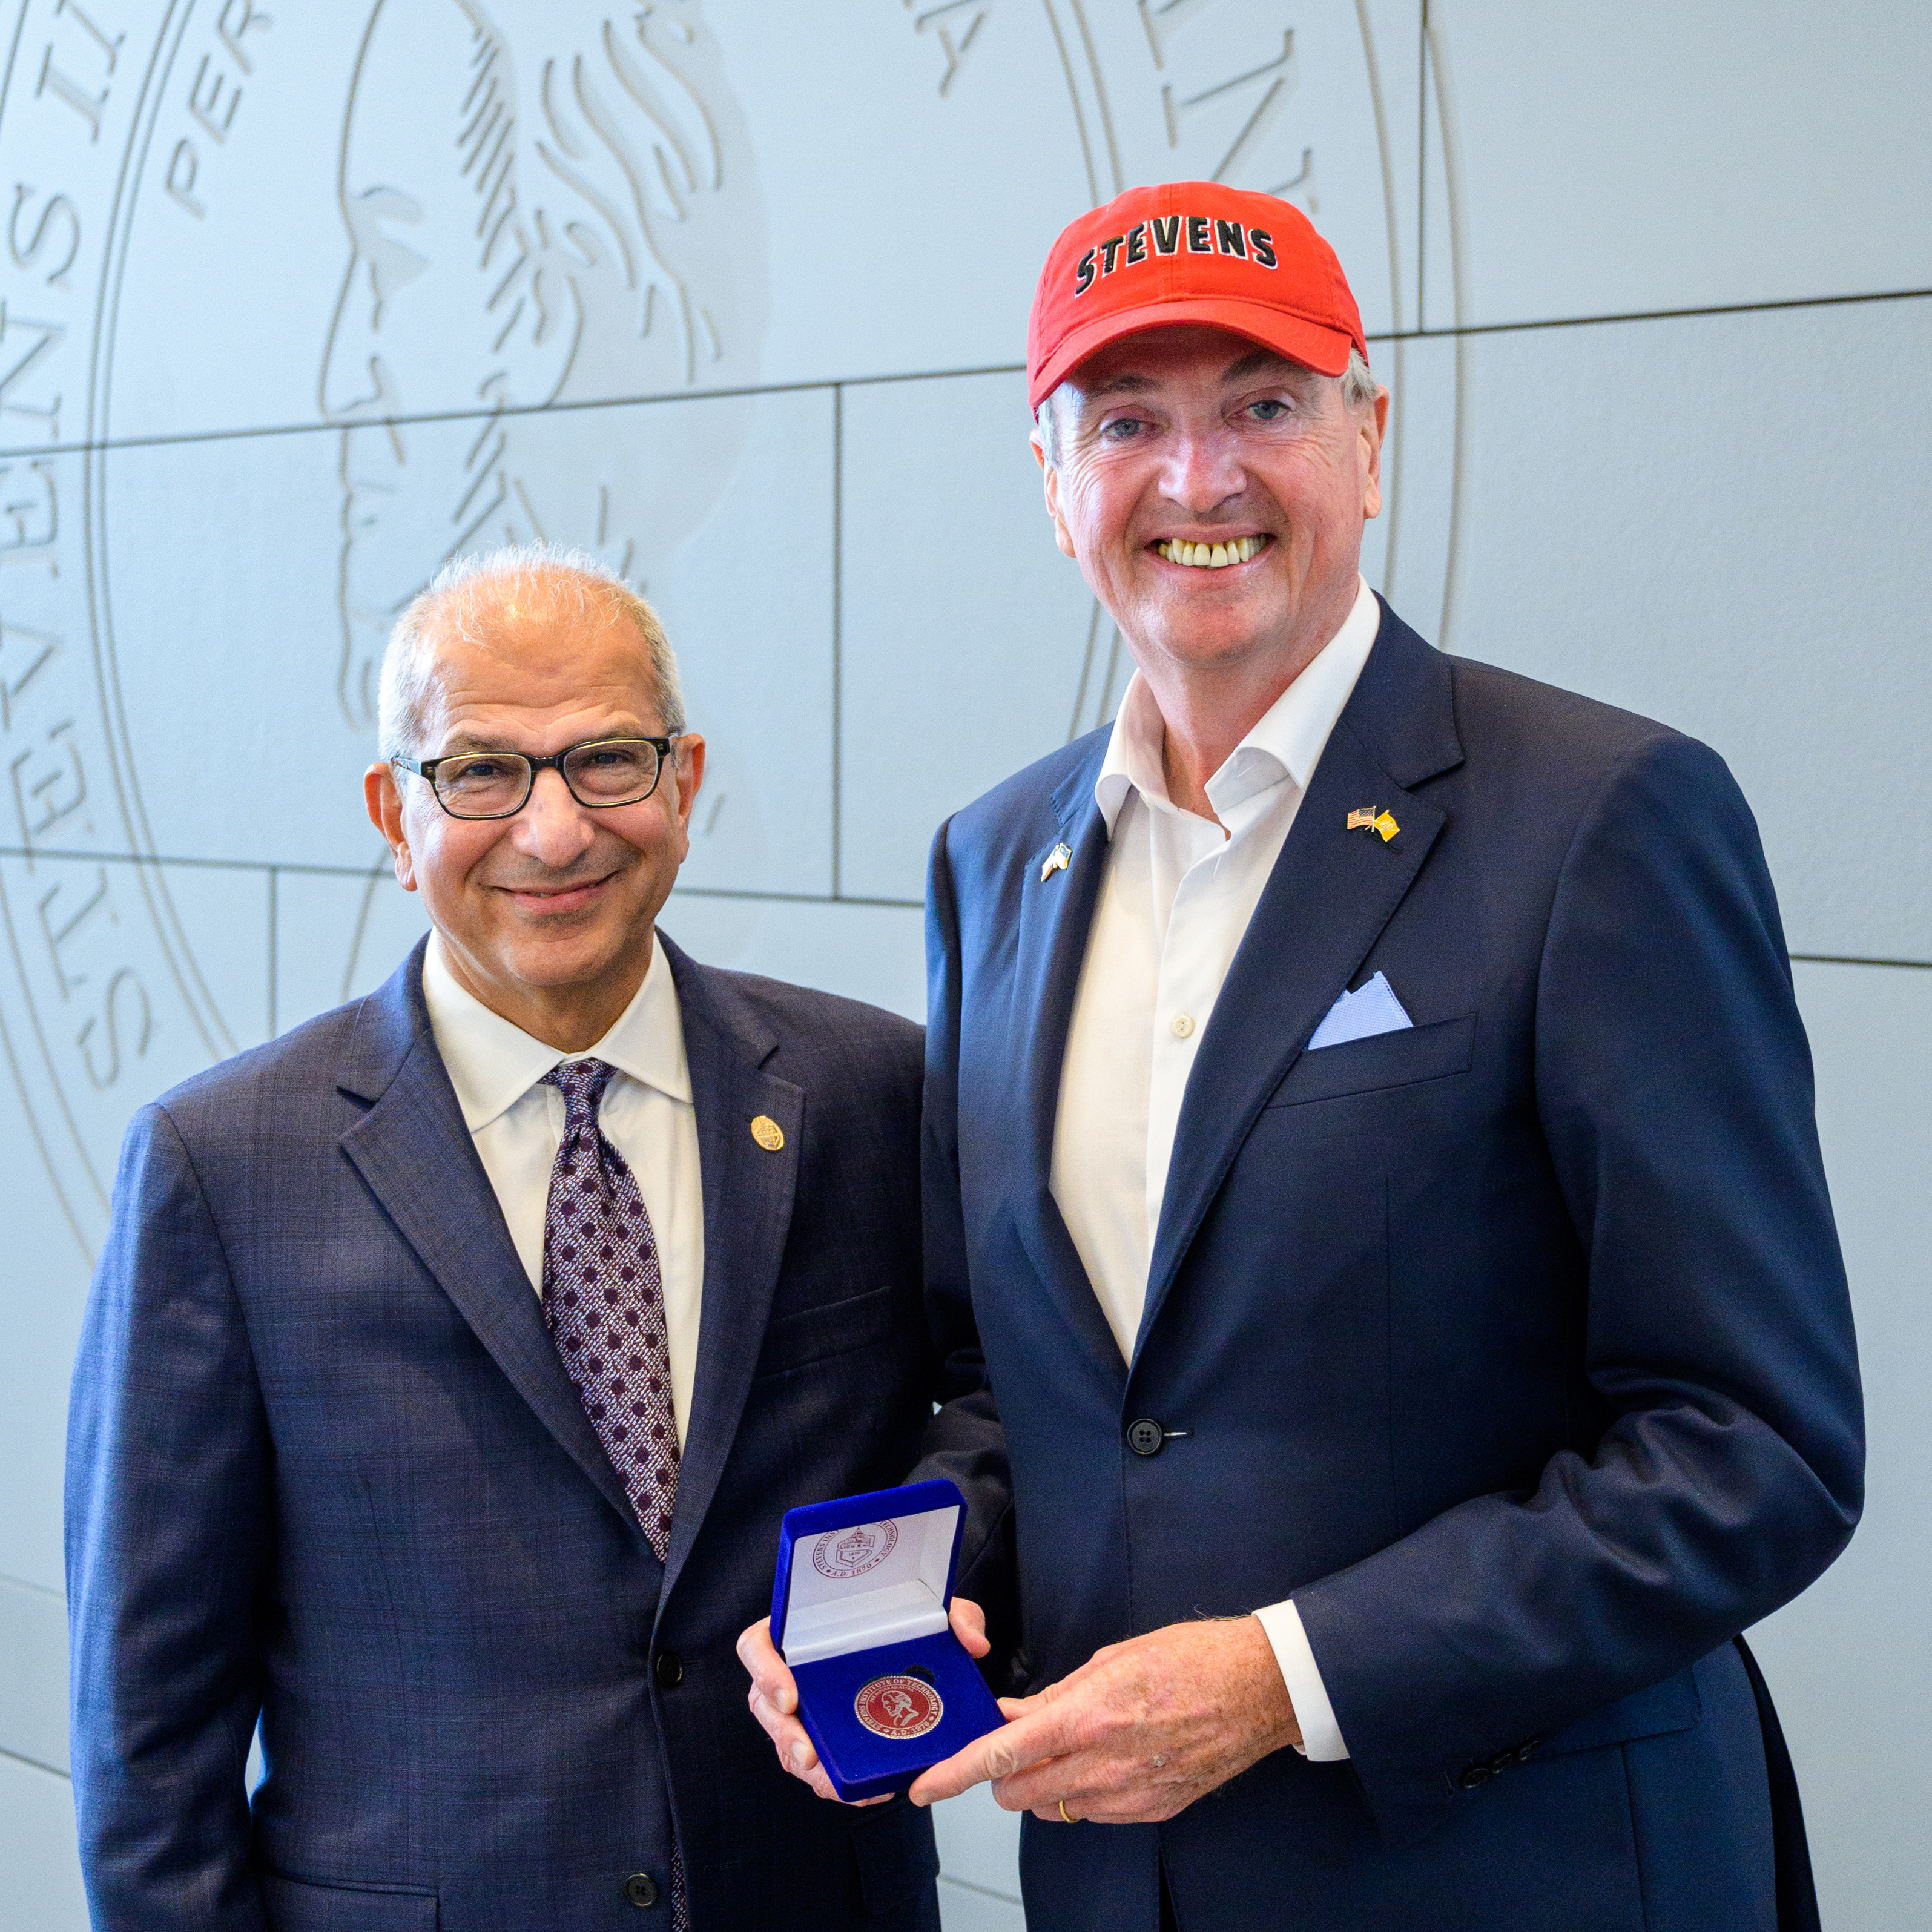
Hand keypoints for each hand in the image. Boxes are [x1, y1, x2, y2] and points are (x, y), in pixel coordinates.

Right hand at [739, 1597, 990, 1804]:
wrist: (913, 1648)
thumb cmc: (905, 1622)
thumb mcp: (933, 1609)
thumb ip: (957, 1614)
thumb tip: (972, 1642)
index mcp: (801, 1631)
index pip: (756, 1645)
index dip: (764, 1670)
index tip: (790, 1695)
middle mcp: (794, 1669)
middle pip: (765, 1705)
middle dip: (785, 1737)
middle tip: (810, 1757)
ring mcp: (804, 1706)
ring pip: (786, 1743)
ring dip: (807, 1768)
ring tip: (836, 1785)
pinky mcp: (821, 1735)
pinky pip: (813, 1764)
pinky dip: (832, 1781)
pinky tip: (862, 1791)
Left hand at [908, 1615, 1297, 1823]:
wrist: (1259, 1690)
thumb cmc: (1193, 1659)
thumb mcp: (1115, 1659)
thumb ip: (1058, 1693)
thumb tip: (1015, 1715)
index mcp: (1089, 1717)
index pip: (1003, 1755)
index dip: (956, 1773)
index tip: (925, 1787)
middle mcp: (1104, 1765)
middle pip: (1018, 1791)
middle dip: (1002, 1774)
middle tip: (1015, 1744)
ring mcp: (1129, 1796)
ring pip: (1053, 1808)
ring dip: (1042, 1784)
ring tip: (1069, 1746)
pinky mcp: (1152, 1812)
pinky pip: (1093, 1814)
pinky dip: (1082, 1793)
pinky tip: (1104, 1761)